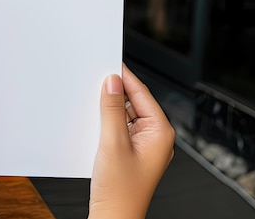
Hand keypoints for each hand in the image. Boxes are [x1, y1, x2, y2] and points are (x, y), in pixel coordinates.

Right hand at [89, 64, 174, 218]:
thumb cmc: (120, 192)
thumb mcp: (112, 143)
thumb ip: (112, 110)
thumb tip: (112, 83)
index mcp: (161, 133)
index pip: (142, 94)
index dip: (125, 77)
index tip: (110, 63)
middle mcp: (156, 138)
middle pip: (135, 103)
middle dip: (116, 94)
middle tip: (96, 81)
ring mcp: (144, 146)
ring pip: (127, 116)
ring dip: (111, 110)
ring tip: (94, 105)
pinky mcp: (132, 153)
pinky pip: (122, 129)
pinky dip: (109, 123)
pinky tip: (95, 122)